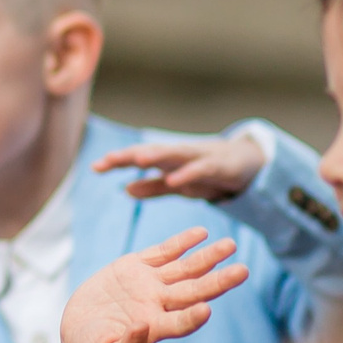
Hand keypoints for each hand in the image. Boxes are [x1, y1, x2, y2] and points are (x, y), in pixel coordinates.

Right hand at [61, 229, 246, 342]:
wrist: (82, 332)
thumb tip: (142, 329)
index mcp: (154, 331)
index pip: (179, 324)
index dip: (191, 319)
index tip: (206, 311)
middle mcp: (158, 306)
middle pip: (193, 292)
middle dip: (218, 281)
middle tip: (243, 271)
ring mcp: (150, 285)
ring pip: (185, 269)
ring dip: (208, 257)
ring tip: (231, 244)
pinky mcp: (136, 267)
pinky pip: (163, 252)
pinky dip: (181, 242)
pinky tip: (201, 233)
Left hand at [91, 132, 266, 202]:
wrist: (247, 163)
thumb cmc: (207, 173)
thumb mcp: (178, 184)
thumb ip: (153, 187)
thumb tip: (125, 190)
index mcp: (167, 160)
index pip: (138, 158)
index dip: (117, 161)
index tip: (94, 167)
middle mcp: (179, 155)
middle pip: (151, 153)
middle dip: (129, 155)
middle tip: (108, 160)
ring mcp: (199, 157)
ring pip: (174, 154)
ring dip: (155, 156)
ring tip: (137, 160)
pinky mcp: (218, 165)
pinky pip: (200, 169)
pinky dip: (187, 173)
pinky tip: (173, 178)